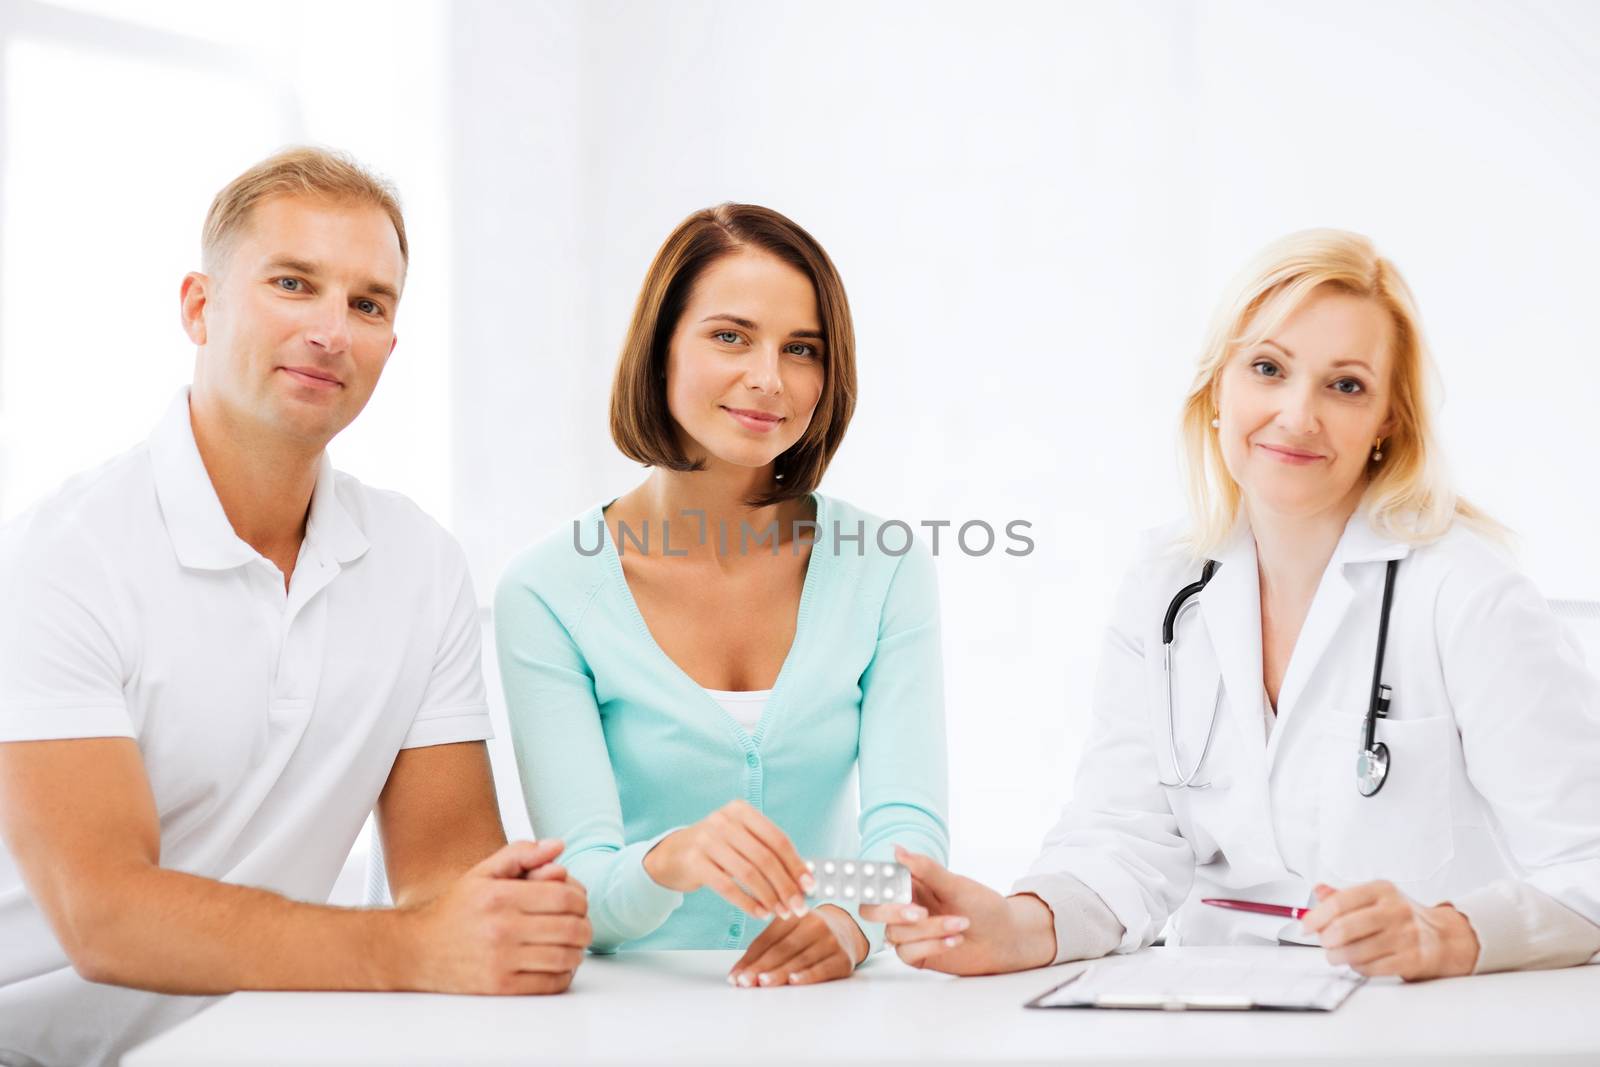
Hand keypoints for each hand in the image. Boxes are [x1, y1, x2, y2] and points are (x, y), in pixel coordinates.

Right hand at [403, 839, 590, 994]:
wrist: (417, 950)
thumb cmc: (456, 909)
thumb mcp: (483, 872)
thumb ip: (521, 854)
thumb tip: (559, 845)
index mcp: (500, 896)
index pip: (565, 897)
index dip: (581, 899)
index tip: (576, 903)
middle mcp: (502, 929)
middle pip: (572, 928)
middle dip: (584, 926)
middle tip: (580, 924)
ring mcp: (501, 961)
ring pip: (566, 957)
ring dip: (577, 951)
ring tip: (570, 944)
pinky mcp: (500, 988)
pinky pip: (551, 983)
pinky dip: (564, 975)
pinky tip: (557, 964)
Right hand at [642, 799, 814, 919]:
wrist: (673, 854)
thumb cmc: (717, 849)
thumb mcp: (740, 840)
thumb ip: (768, 853)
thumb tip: (804, 879)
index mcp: (741, 811)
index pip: (777, 839)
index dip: (796, 864)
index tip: (810, 886)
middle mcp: (723, 820)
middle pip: (764, 857)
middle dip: (785, 886)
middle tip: (798, 907)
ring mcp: (706, 839)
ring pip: (748, 873)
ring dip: (769, 897)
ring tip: (781, 912)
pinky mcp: (694, 861)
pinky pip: (727, 886)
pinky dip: (747, 903)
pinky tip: (760, 913)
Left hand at [727, 904, 867, 987]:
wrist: (848, 932)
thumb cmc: (809, 935)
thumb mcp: (789, 931)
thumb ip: (766, 947)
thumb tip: (739, 972)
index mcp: (795, 915)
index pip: (768, 939)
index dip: (750, 958)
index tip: (734, 976)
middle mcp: (814, 924)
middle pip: (782, 949)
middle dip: (761, 967)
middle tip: (744, 981)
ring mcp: (830, 940)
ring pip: (800, 959)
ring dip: (779, 973)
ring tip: (762, 982)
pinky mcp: (843, 958)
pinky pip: (823, 968)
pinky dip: (807, 975)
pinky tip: (794, 981)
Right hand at [860, 846, 1055, 975]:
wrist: (1005, 938)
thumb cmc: (983, 907)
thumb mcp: (956, 885)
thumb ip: (926, 869)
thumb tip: (897, 850)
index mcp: (911, 885)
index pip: (879, 882)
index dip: (872, 883)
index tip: (881, 886)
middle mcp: (905, 908)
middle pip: (873, 911)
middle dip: (893, 912)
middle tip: (919, 912)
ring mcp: (910, 933)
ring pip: (895, 933)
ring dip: (929, 930)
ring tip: (960, 924)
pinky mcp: (918, 954)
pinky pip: (907, 953)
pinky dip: (932, 945)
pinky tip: (954, 940)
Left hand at [1301, 881, 1479, 979]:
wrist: (1443, 937)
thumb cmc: (1402, 916)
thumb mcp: (1376, 898)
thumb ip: (1345, 896)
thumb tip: (1318, 891)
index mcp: (1382, 890)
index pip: (1339, 902)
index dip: (1316, 917)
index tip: (1305, 926)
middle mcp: (1395, 910)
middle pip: (1344, 928)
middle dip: (1325, 939)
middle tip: (1323, 942)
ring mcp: (1405, 936)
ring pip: (1355, 952)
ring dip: (1337, 956)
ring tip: (1336, 955)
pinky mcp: (1411, 959)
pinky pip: (1371, 968)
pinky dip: (1357, 967)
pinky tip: (1357, 962)